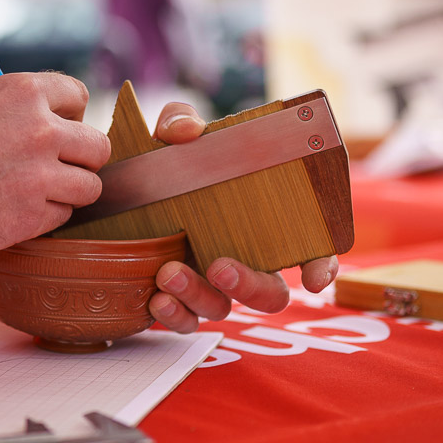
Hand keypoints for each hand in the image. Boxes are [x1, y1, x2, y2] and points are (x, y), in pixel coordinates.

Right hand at [0, 72, 110, 257]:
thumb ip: (13, 108)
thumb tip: (46, 117)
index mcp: (24, 92)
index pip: (78, 97)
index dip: (68, 116)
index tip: (55, 129)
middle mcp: (40, 131)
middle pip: (97, 147)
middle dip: (79, 158)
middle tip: (52, 168)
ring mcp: (39, 177)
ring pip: (89, 187)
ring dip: (67, 192)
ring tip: (32, 193)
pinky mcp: (30, 218)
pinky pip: (62, 218)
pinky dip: (43, 218)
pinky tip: (11, 211)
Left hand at [143, 102, 339, 332]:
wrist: (119, 184)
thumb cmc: (166, 158)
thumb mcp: (173, 134)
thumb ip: (180, 121)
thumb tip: (186, 132)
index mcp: (261, 222)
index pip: (311, 250)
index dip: (323, 266)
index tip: (316, 279)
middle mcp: (243, 258)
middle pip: (269, 293)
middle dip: (250, 286)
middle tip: (220, 266)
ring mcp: (210, 282)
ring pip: (223, 309)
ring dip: (200, 297)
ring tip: (169, 273)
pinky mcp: (177, 297)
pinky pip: (185, 321)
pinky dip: (174, 316)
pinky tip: (155, 299)